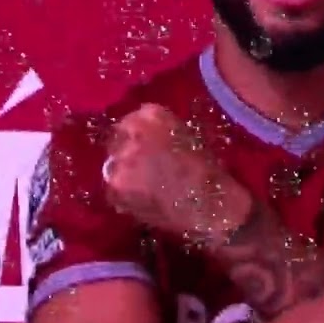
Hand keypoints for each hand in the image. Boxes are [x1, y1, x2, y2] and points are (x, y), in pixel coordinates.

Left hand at [104, 103, 250, 242]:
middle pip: (117, 140)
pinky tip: (141, 200)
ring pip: (112, 164)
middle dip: (126, 152)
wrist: (211, 207)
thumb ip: (161, 131)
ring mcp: (120, 159)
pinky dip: (123, 195)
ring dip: (123, 173)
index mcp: (151, 115)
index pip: (131, 121)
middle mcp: (131, 132)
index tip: (142, 147)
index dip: (135, 136)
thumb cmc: (207, 171)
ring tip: (142, 186)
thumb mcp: (187, 137)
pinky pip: (112, 189)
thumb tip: (146, 136)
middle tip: (140, 168)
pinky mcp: (115, 186)